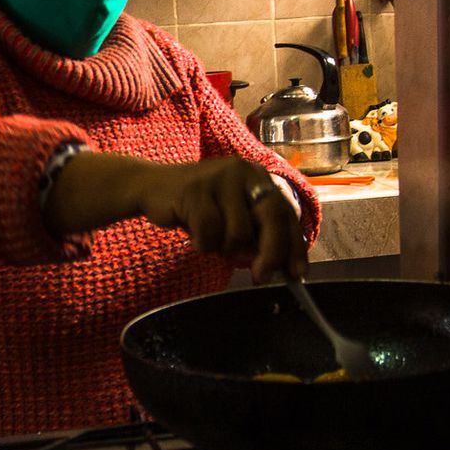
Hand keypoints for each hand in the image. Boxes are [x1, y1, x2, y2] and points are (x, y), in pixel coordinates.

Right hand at [44, 153, 307, 282]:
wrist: (152, 188)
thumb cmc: (198, 208)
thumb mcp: (231, 218)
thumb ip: (254, 235)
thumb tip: (277, 268)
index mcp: (258, 177)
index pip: (286, 214)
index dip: (294, 246)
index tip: (297, 275)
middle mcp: (244, 171)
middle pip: (271, 217)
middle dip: (271, 253)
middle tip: (262, 277)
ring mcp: (220, 178)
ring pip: (238, 231)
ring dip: (224, 248)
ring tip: (210, 240)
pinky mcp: (196, 189)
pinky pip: (210, 233)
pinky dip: (203, 244)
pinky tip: (194, 238)